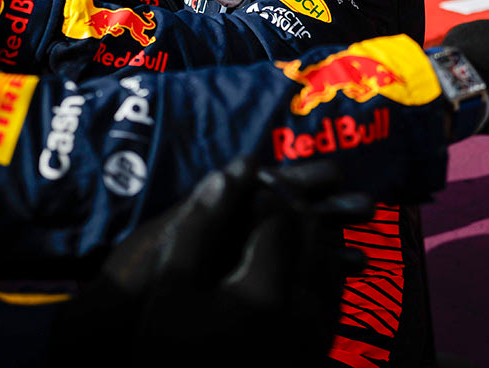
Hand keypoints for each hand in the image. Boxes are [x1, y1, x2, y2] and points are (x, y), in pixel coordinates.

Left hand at [50, 158, 372, 366]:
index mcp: (215, 210)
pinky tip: (344, 279)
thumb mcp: (177, 237)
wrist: (119, 326)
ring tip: (366, 248)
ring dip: (327, 242)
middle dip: (326, 208)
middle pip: (288, 212)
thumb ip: (214, 205)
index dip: (303, 178)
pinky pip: (287, 275)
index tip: (339, 175)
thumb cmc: (140, 277)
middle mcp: (231, 229)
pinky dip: (314, 275)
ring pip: (293, 243)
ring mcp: (239, 259)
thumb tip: (251, 163)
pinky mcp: (243, 287)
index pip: (267, 186)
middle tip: (369, 207)